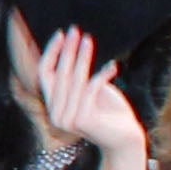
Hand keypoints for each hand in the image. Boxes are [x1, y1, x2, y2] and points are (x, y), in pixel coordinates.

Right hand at [33, 27, 147, 162]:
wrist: (126, 139)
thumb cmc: (111, 112)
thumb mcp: (92, 89)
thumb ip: (79, 76)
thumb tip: (72, 47)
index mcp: (54, 104)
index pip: (44, 72)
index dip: (51, 52)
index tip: (61, 33)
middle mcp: (55, 113)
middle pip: (58, 74)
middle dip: (66, 50)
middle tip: (74, 30)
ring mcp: (67, 118)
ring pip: (74, 80)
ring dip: (83, 58)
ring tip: (89, 40)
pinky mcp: (83, 120)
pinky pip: (91, 90)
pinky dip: (102, 76)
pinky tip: (114, 66)